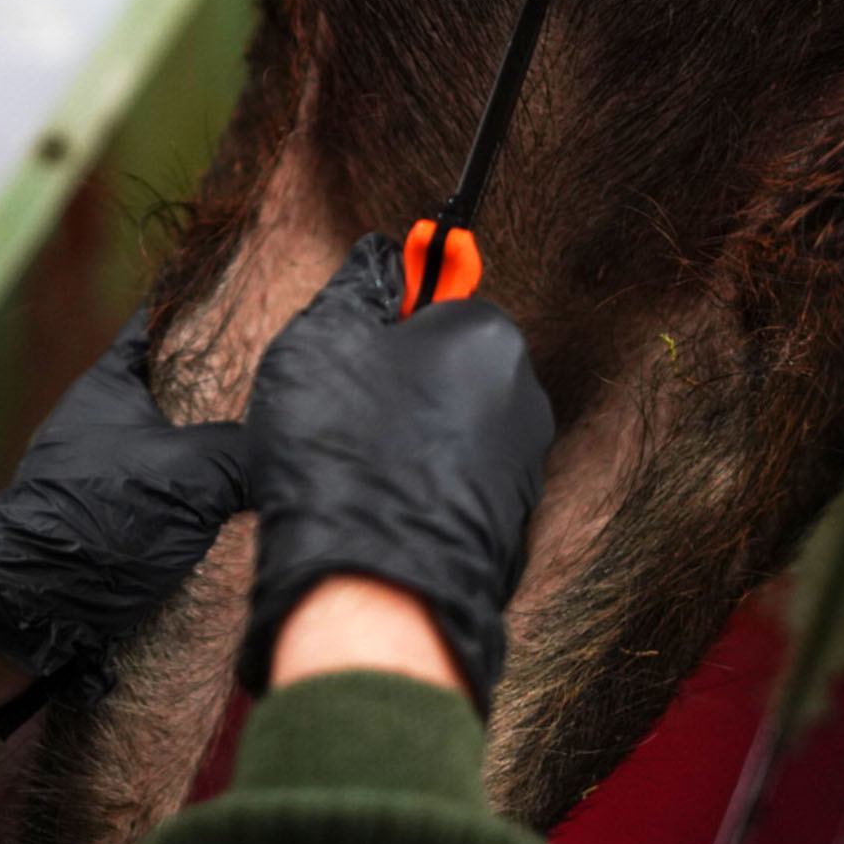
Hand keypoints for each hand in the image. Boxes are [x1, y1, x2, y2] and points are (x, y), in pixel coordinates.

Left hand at [0, 310, 246, 724]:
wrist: (27, 609)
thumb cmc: (97, 524)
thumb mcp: (190, 477)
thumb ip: (245, 451)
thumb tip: (294, 447)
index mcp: (109, 386)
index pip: (159, 324)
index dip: (202, 305)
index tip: (251, 293)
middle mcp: (100, 421)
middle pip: (173, 386)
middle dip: (224, 386)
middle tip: (281, 380)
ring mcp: (100, 471)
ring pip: (171, 443)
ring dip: (214, 448)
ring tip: (272, 444)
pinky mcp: (106, 521)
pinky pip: (164, 493)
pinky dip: (198, 496)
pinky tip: (239, 509)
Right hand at [238, 233, 555, 709]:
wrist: (372, 588)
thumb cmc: (342, 453)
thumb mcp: (321, 340)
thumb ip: (357, 287)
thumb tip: (380, 256)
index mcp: (488, 337)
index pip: (437, 297)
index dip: (382, 322)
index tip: (348, 347)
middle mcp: (522, 398)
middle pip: (446, 366)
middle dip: (395, 382)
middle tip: (336, 413)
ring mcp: (522, 469)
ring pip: (448, 430)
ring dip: (404, 439)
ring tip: (350, 468)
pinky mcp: (508, 529)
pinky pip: (452, 486)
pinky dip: (417, 490)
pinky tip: (374, 509)